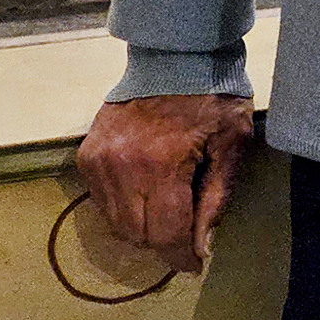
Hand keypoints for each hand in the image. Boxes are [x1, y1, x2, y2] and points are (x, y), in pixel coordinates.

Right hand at [74, 94, 255, 274]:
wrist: (176, 55)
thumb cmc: (215, 96)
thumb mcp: (232, 143)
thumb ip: (216, 197)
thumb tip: (200, 247)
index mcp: (163, 164)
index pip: (165, 234)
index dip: (181, 257)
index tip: (194, 264)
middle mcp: (122, 165)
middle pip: (137, 234)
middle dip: (163, 242)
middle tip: (184, 231)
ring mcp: (99, 159)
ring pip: (115, 222)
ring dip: (141, 227)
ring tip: (166, 210)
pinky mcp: (86, 153)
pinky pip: (101, 201)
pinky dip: (121, 207)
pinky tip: (144, 192)